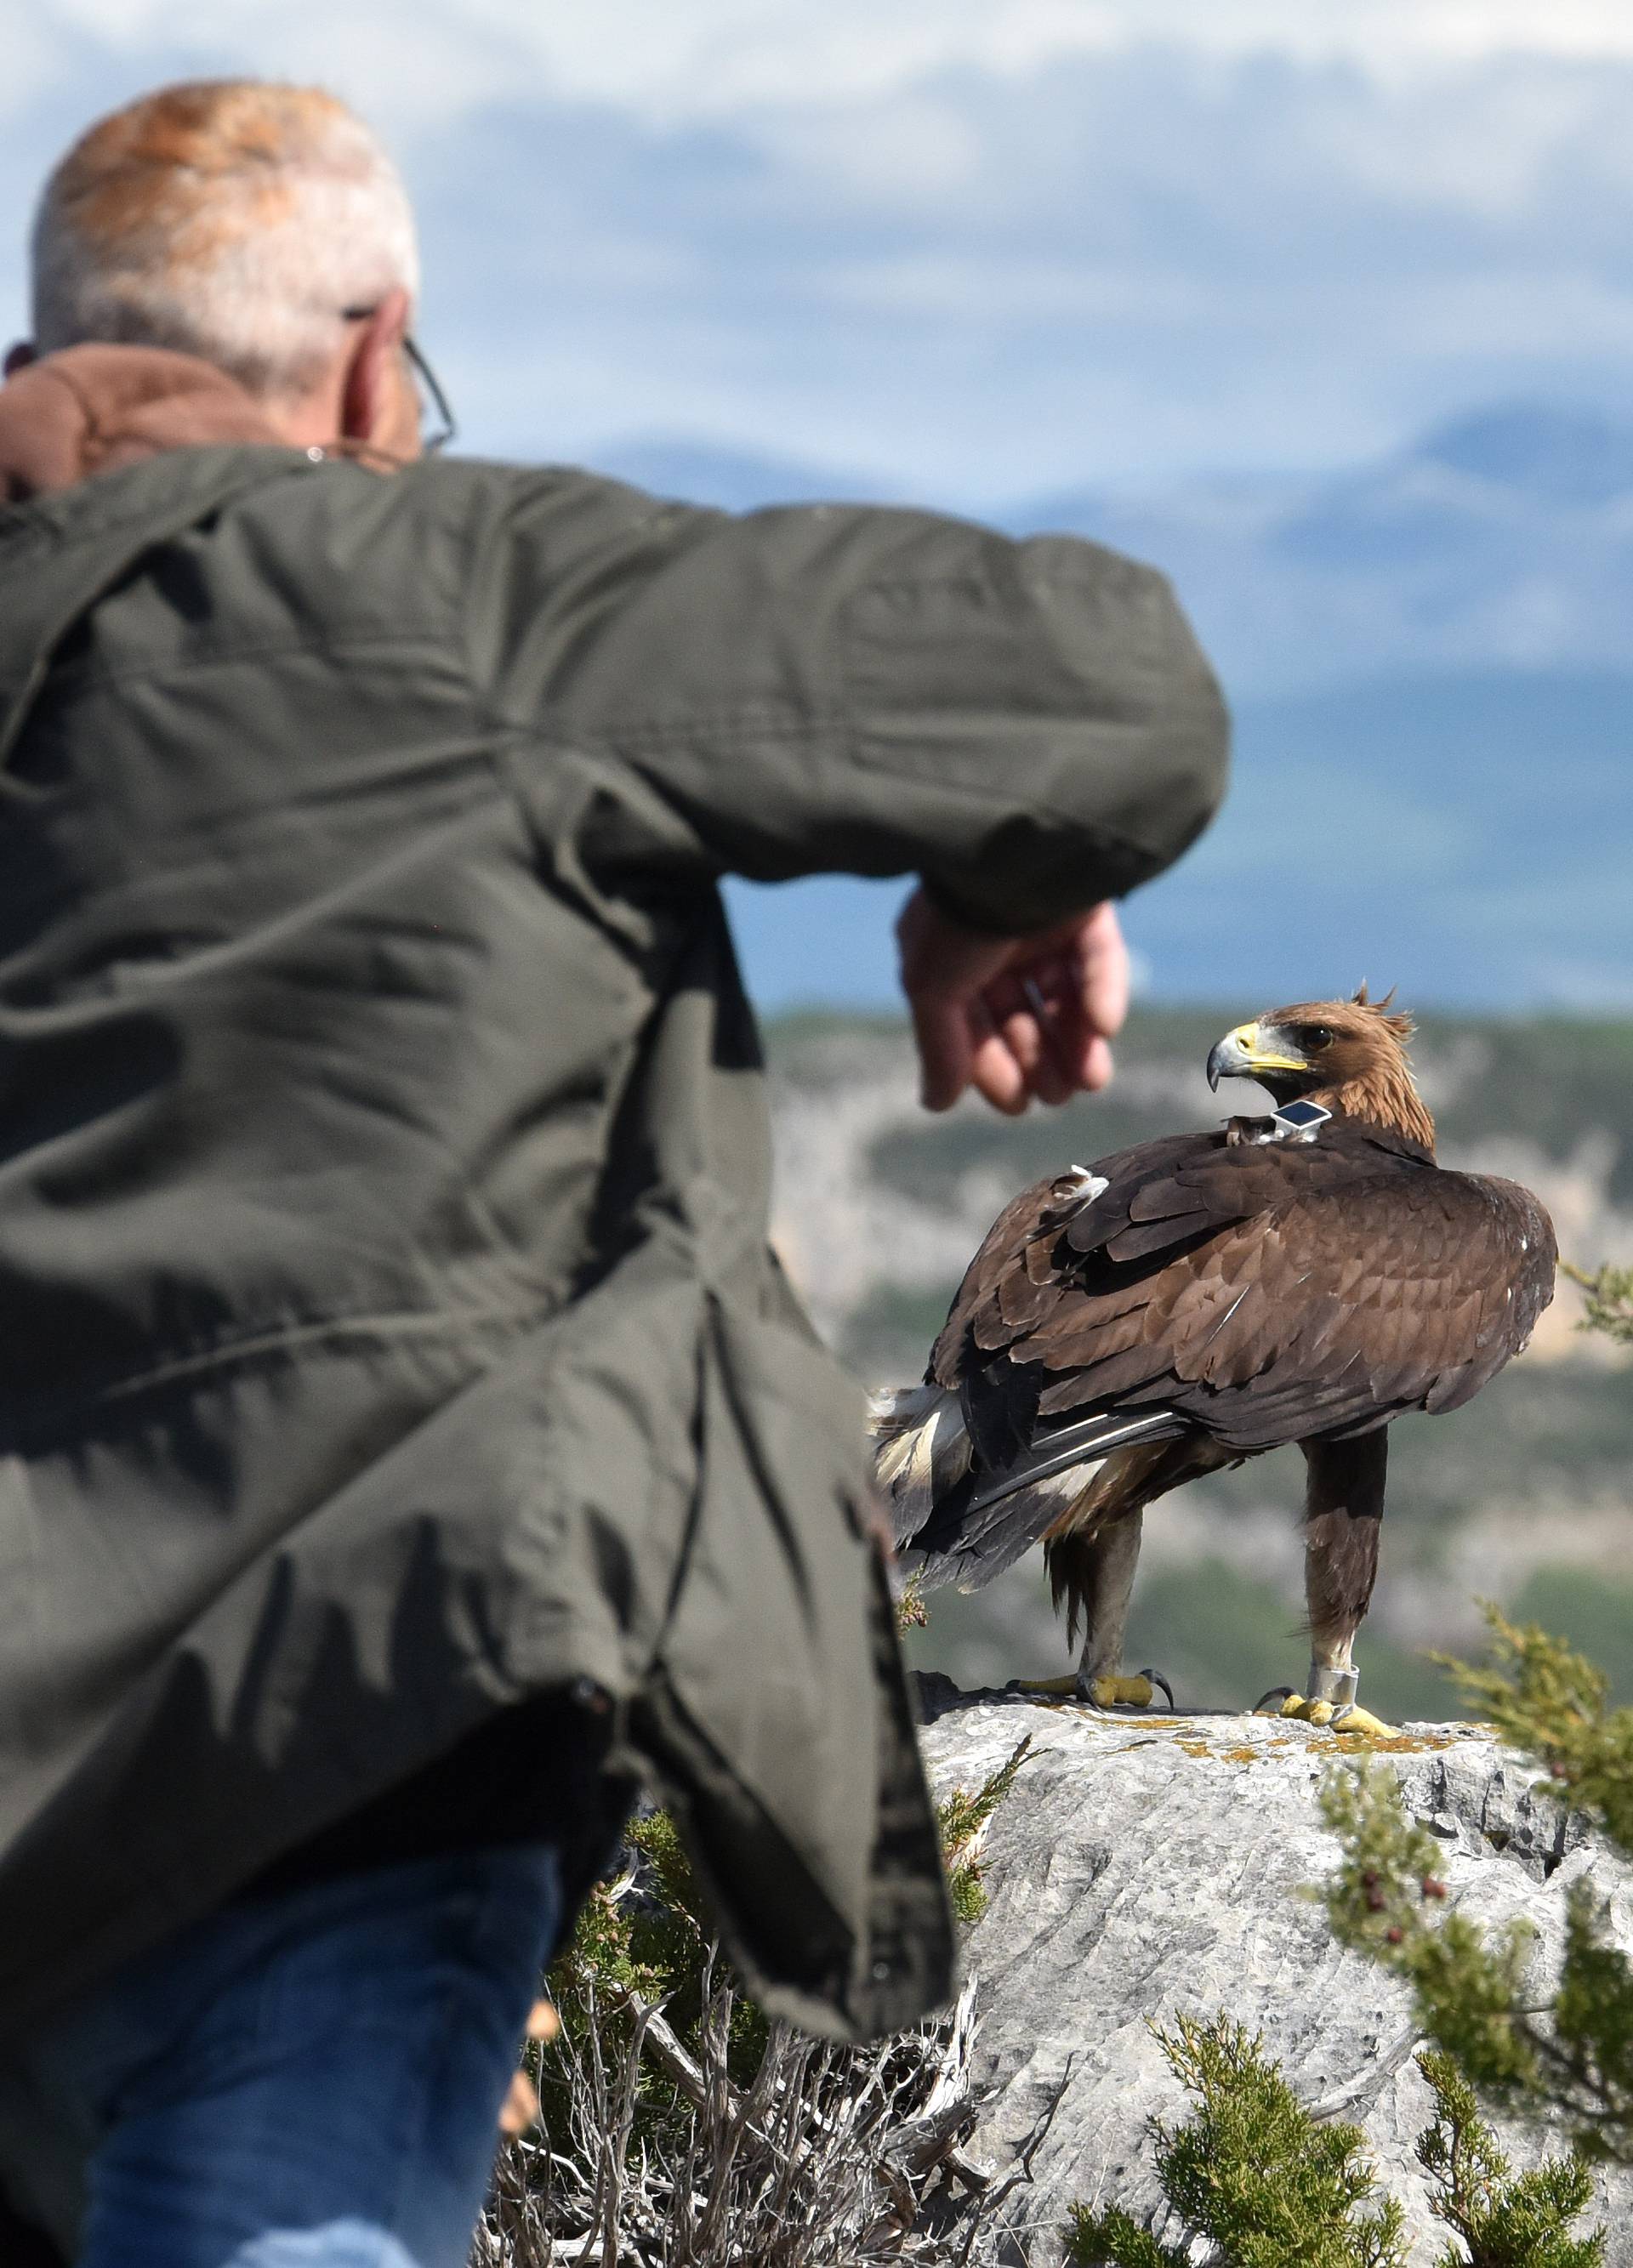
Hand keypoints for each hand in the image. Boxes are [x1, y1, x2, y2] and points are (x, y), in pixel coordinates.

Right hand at [896, 889, 1129, 1113]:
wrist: (1012, 848)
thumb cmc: (959, 919)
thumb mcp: (934, 990)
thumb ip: (940, 1048)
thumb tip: (935, 1104)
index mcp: (947, 955)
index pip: (971, 1022)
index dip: (992, 1066)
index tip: (1017, 1104)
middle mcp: (992, 938)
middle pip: (1020, 1012)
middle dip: (1039, 1058)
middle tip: (1059, 1097)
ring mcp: (1041, 919)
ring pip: (1062, 993)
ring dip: (1077, 1040)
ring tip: (1091, 1081)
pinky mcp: (1084, 905)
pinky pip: (1097, 956)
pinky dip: (1102, 993)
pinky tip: (1103, 1029)